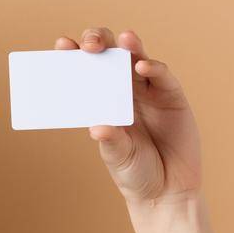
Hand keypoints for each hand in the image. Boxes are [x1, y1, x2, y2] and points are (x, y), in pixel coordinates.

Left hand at [55, 26, 202, 207]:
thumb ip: (110, 141)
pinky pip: (162, 76)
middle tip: (89, 45)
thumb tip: (96, 128)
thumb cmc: (135, 173)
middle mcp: (124, 90)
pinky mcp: (172, 97)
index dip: (74, 54)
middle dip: (99, 41)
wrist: (166, 192)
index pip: (86, 70)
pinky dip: (154, 68)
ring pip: (137, 57)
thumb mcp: (117, 157)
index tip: (61, 45)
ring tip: (122, 40)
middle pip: (110, 54)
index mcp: (102, 100)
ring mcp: (149, 91)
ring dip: (129, 45)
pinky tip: (142, 66)